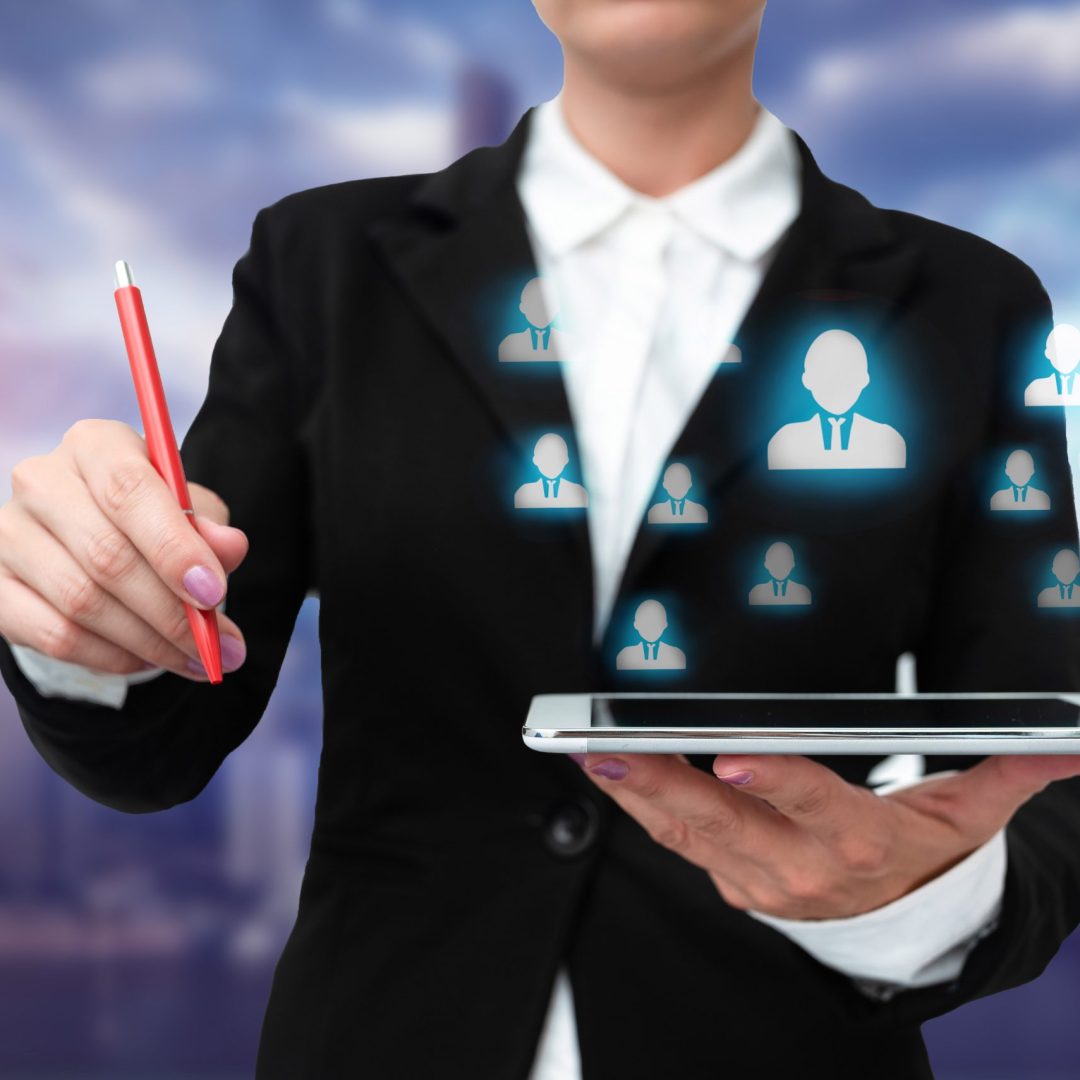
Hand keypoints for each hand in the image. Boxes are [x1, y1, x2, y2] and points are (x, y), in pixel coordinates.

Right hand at [0, 418, 248, 680]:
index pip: (129, 491)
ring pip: (82, 601)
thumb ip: (210, 528)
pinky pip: (54, 634)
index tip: (213, 594)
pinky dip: (110, 656)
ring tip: (195, 659)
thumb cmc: (151, 516)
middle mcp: (42, 480)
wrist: (93, 538)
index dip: (173, 547)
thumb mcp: (190, 512)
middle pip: (107, 555)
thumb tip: (229, 547)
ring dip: (148, 641)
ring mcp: (8, 532)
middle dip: (171, 612)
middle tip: (215, 645)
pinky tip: (147, 659)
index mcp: (95, 445)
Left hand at [575, 750, 1079, 918]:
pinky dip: (640, 808)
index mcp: (856, 841)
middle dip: (669, 787)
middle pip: (727, 822)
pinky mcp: (728, 874)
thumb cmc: (920, 858)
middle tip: (618, 749)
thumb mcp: (964, 818)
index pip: (811, 806)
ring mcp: (756, 876)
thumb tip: (1060, 744)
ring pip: (689, 834)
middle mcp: (799, 863)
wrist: (892, 924)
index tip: (730, 757)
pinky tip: (609, 773)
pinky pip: (675, 842)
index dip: (773, 782)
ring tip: (595, 753)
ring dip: (639, 794)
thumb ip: (1004, 774)